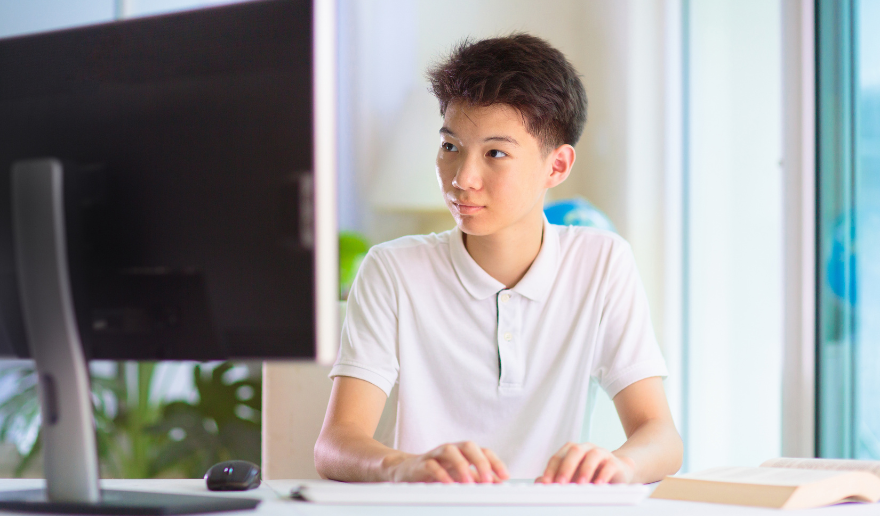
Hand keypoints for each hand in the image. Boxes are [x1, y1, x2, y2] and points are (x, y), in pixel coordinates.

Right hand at [388, 441, 508, 483]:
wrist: (408, 471)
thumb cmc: (439, 471)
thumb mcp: (462, 475)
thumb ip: (479, 478)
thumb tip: (500, 484)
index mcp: (464, 451)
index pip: (484, 451)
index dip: (496, 462)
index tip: (505, 477)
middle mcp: (452, 449)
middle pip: (469, 446)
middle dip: (480, 462)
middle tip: (487, 480)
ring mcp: (437, 454)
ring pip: (450, 451)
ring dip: (461, 465)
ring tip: (468, 482)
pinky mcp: (422, 463)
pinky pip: (432, 465)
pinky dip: (441, 474)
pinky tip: (448, 484)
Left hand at [538, 442, 634, 483]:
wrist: (617, 472)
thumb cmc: (590, 474)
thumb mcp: (572, 477)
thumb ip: (556, 478)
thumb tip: (539, 482)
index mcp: (572, 450)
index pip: (558, 457)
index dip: (551, 469)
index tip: (546, 483)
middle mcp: (586, 448)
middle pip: (575, 451)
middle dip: (566, 467)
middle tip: (561, 483)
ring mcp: (602, 453)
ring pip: (593, 455)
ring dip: (585, 469)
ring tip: (580, 484)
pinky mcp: (615, 463)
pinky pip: (609, 465)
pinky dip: (603, 474)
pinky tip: (598, 484)